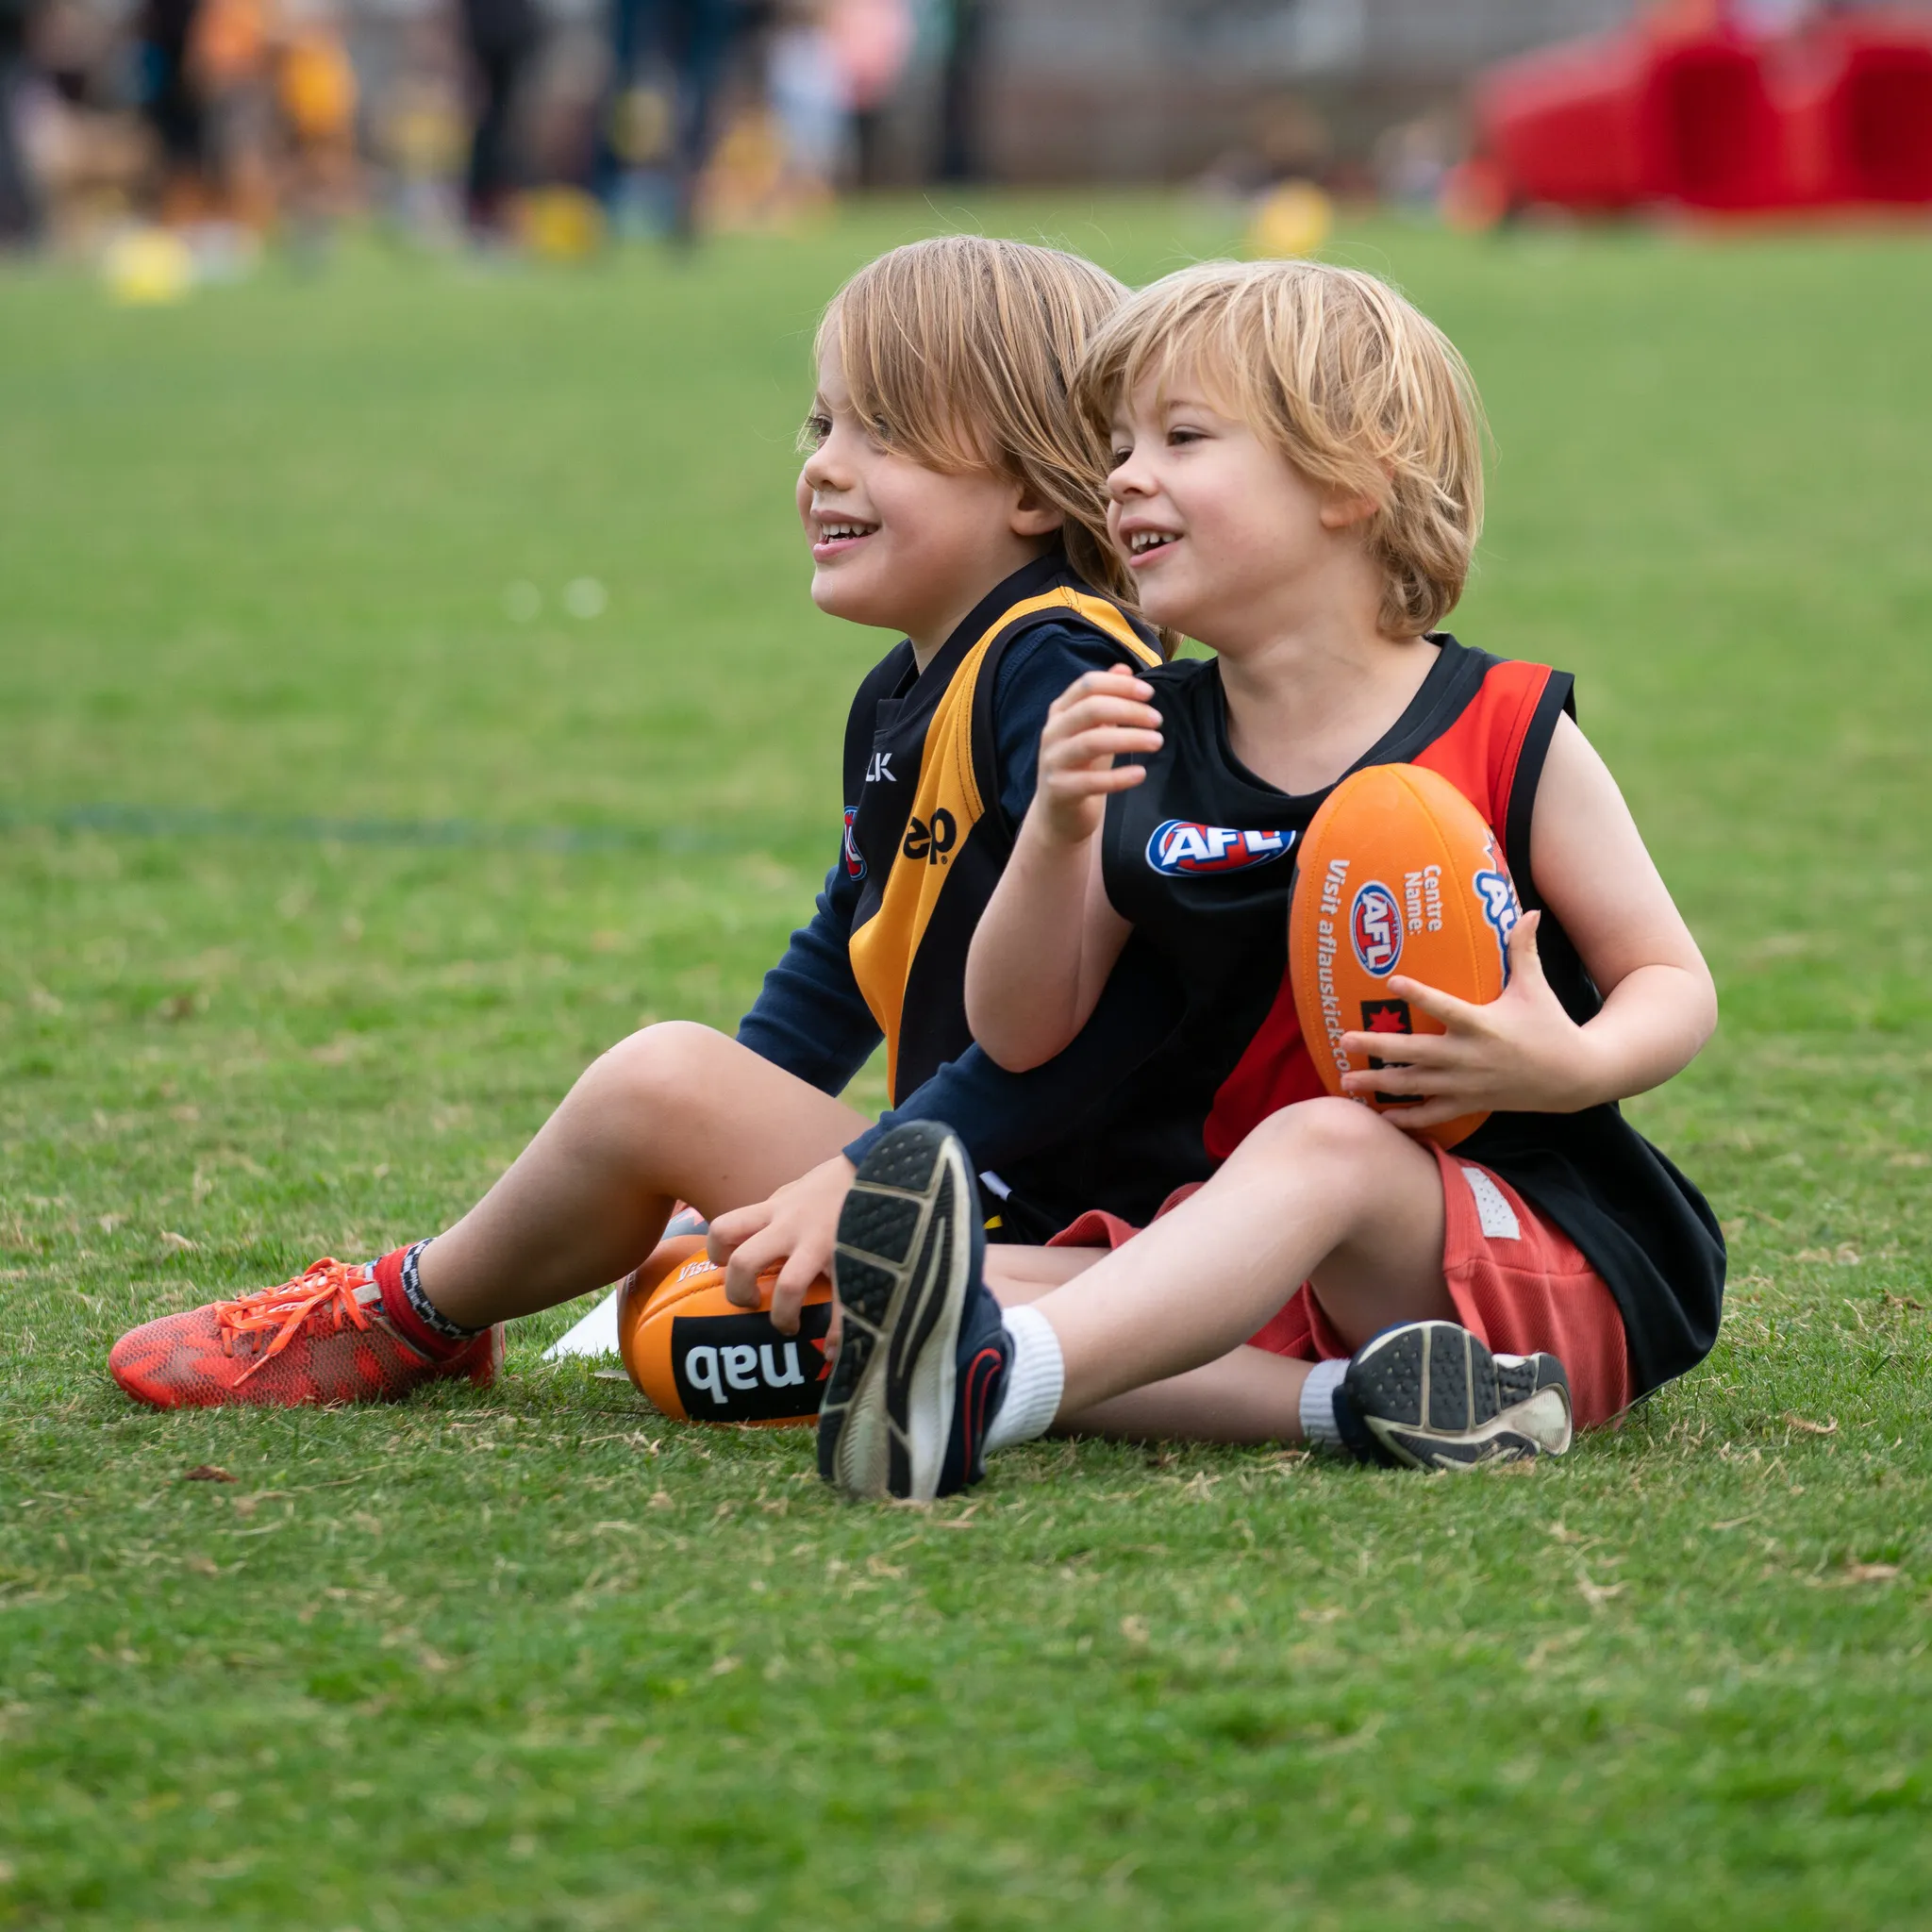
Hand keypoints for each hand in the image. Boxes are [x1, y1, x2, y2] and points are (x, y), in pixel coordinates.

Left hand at [706, 1153, 853, 1334]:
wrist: (884, 1170)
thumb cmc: (839, 1182)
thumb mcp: (798, 1189)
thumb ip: (779, 1211)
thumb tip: (760, 1232)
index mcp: (776, 1209)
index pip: (724, 1228)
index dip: (716, 1253)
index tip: (726, 1265)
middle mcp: (792, 1227)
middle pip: (744, 1263)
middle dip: (739, 1292)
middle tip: (750, 1304)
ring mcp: (822, 1245)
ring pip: (788, 1288)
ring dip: (782, 1316)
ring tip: (788, 1326)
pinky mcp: (851, 1259)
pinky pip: (840, 1304)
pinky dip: (836, 1334)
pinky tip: (833, 1350)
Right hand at [1032, 665, 1163, 846]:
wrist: (1059, 815)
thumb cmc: (1081, 767)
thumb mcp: (1093, 730)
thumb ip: (1106, 700)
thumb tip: (1124, 668)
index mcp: (1060, 712)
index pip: (1088, 685)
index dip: (1120, 686)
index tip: (1149, 694)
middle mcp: (1052, 733)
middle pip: (1090, 709)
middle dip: (1129, 710)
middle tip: (1159, 720)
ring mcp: (1053, 762)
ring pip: (1091, 742)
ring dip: (1129, 739)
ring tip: (1157, 742)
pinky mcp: (1060, 791)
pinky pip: (1091, 782)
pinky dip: (1119, 777)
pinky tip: (1140, 774)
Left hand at [1336, 913, 1606, 1128]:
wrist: (1575, 1077)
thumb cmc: (1552, 1026)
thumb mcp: (1536, 987)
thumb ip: (1524, 950)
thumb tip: (1529, 911)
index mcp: (1484, 1025)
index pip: (1446, 1007)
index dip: (1419, 994)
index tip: (1391, 981)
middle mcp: (1470, 1057)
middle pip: (1417, 1053)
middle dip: (1378, 1048)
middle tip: (1343, 1040)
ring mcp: (1468, 1084)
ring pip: (1417, 1086)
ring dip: (1380, 1085)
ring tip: (1345, 1082)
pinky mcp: (1471, 1103)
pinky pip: (1434, 1114)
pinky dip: (1407, 1119)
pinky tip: (1380, 1117)